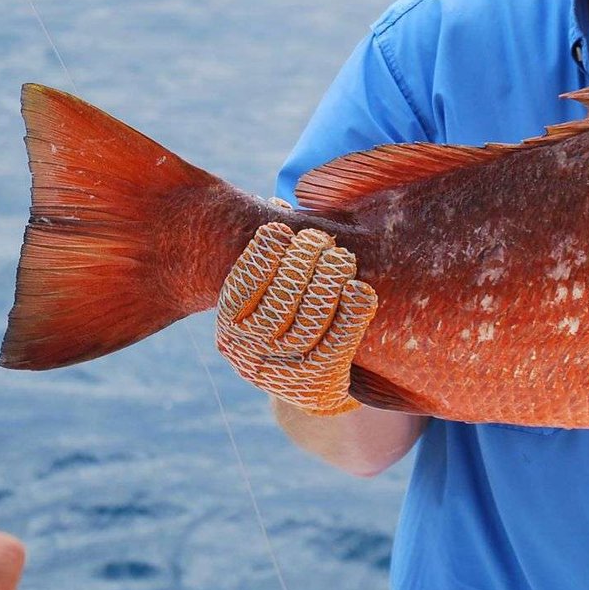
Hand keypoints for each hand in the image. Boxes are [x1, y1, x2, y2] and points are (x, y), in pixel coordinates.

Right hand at [216, 221, 378, 414]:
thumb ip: (270, 255)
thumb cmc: (285, 318)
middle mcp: (251, 353)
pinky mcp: (319, 381)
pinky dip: (352, 312)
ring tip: (341, 257)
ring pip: (310, 320)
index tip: (281, 230)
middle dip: (302, 262)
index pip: (242, 287)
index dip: (262, 256)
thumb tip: (278, 205)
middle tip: (319, 239)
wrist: (306, 384)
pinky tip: (359, 288)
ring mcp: (284, 372)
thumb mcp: (265, 293)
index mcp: (229, 326)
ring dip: (328, 281)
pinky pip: (339, 343)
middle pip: (280, 300)